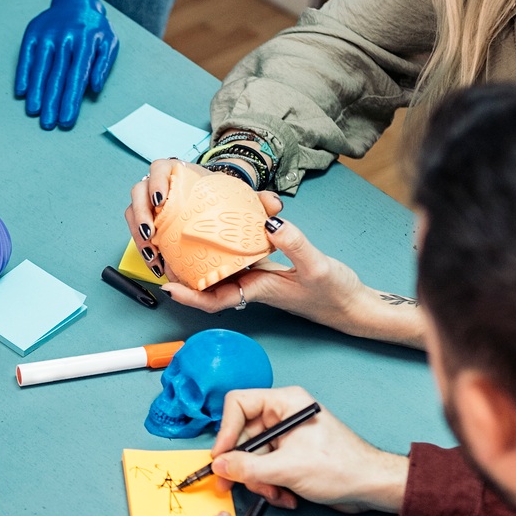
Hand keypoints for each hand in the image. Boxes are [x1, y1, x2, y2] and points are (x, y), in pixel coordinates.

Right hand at [15, 0, 117, 129]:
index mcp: (86, 42)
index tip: (66, 120)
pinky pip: (27, 55)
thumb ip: (103, 64)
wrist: (77, 1)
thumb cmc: (95, 29)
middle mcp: (66, 38)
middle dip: (52, 102)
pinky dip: (23, 73)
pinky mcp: (34, 32)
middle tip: (48, 123)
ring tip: (33, 111)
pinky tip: (22, 91)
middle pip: (57, 76)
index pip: (77, 77)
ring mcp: (48, 34)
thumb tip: (95, 88)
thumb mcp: (109, 42)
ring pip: (40, 67)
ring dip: (36, 91)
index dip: (70, 101)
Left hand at [126, 163, 423, 345]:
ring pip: (222, 260)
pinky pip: (242, 247)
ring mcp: (258, 273)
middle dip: (184, 265)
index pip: (213, 299)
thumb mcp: (317, 267)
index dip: (188, 295)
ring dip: (207, 242)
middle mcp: (251, 284)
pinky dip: (235, 231)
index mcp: (257, 291)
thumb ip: (295, 244)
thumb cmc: (334, 295)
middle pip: (208, 277)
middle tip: (163, 241)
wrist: (352, 304)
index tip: (166, 285)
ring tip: (189, 219)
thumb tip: (269, 222)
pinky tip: (236, 211)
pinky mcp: (267, 263)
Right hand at [207, 387, 408, 513]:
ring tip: (276, 493)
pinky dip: (271, 486)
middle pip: (242, 436)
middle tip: (232, 485)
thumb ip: (248, 468)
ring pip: (252, 458)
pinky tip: (287, 496)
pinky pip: (265, 470)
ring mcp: (286, 438)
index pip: (238, 404)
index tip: (221, 457)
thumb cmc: (342, 467)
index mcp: (285, 403)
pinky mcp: (289, 457)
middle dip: (243, 466)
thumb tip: (220, 466)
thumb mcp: (288, 468)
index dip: (225, 431)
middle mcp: (283, 416)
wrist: (370, 487)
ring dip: (260, 481)